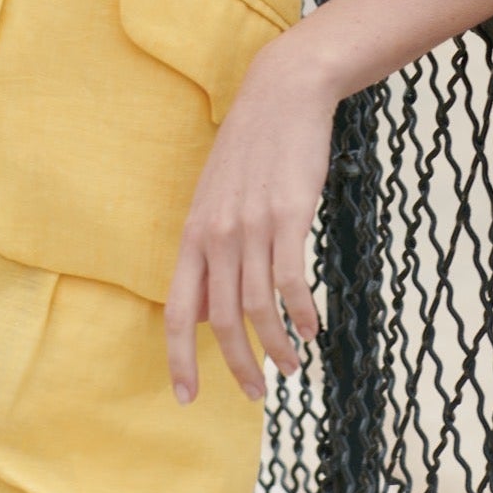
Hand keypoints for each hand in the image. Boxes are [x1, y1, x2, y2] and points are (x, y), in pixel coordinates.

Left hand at [164, 39, 334, 405]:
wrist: (281, 95)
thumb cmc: (252, 152)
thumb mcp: (215, 201)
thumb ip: (208, 253)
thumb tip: (207, 310)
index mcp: (193, 235)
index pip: (178, 311)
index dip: (180, 358)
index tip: (186, 397)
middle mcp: (217, 235)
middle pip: (222, 321)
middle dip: (238, 366)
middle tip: (256, 393)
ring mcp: (252, 226)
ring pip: (260, 308)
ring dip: (278, 346)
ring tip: (293, 365)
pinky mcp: (288, 216)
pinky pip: (292, 281)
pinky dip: (303, 312)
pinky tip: (314, 327)